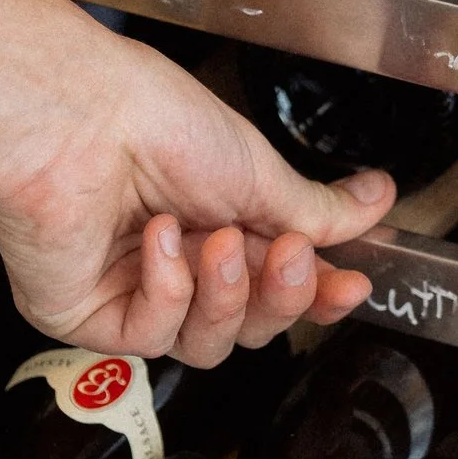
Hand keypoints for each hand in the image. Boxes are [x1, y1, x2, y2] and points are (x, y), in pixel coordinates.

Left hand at [0, 26, 391, 363]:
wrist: (78, 114)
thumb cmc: (152, 119)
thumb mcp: (258, 169)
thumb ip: (319, 209)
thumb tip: (380, 200)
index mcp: (215, 225)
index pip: (277, 288)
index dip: (317, 295)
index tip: (351, 284)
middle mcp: (174, 264)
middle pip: (250, 326)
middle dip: (279, 296)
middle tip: (288, 254)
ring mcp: (129, 293)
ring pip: (205, 344)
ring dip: (224, 295)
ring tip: (218, 241)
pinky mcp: (86, 315)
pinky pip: (149, 336)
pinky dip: (165, 290)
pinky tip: (157, 240)